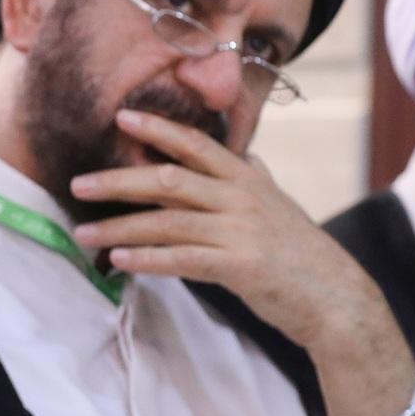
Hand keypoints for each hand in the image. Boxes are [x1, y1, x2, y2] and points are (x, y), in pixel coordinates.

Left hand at [69, 109, 386, 356]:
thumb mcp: (279, 206)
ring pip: (167, 221)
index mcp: (247, 178)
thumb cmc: (301, 254)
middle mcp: (241, 197)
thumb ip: (255, 180)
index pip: (196, 144)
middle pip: (169, 179)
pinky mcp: (239, 266)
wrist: (336, 298)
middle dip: (119, 181)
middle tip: (78, 185)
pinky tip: (121, 259)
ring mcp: (240, 231)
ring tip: (84, 234)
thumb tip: (246, 157)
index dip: (158, 128)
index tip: (121, 117)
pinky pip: (182, 259)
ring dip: (120, 227)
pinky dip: (148, 258)